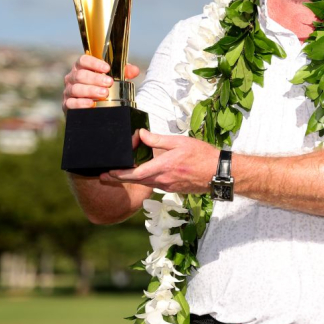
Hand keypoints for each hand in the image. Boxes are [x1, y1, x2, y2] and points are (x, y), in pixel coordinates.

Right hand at [62, 55, 139, 111]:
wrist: (91, 107)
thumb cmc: (101, 87)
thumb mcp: (113, 78)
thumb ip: (124, 72)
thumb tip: (135, 71)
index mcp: (81, 67)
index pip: (83, 60)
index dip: (94, 63)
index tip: (107, 68)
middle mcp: (72, 78)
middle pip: (80, 75)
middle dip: (95, 78)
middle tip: (109, 83)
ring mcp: (68, 91)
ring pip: (76, 89)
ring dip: (90, 91)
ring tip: (104, 93)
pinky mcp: (67, 105)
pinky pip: (71, 103)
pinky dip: (81, 103)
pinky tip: (91, 104)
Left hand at [101, 130, 217, 193]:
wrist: (218, 173)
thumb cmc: (202, 155)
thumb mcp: (179, 142)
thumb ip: (158, 139)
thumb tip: (141, 135)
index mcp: (163, 167)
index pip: (135, 174)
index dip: (119, 174)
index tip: (108, 172)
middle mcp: (163, 180)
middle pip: (136, 181)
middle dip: (119, 178)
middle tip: (105, 175)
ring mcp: (168, 186)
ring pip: (145, 183)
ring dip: (131, 179)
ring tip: (120, 174)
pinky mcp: (173, 189)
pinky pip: (154, 184)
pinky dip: (145, 180)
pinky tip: (143, 174)